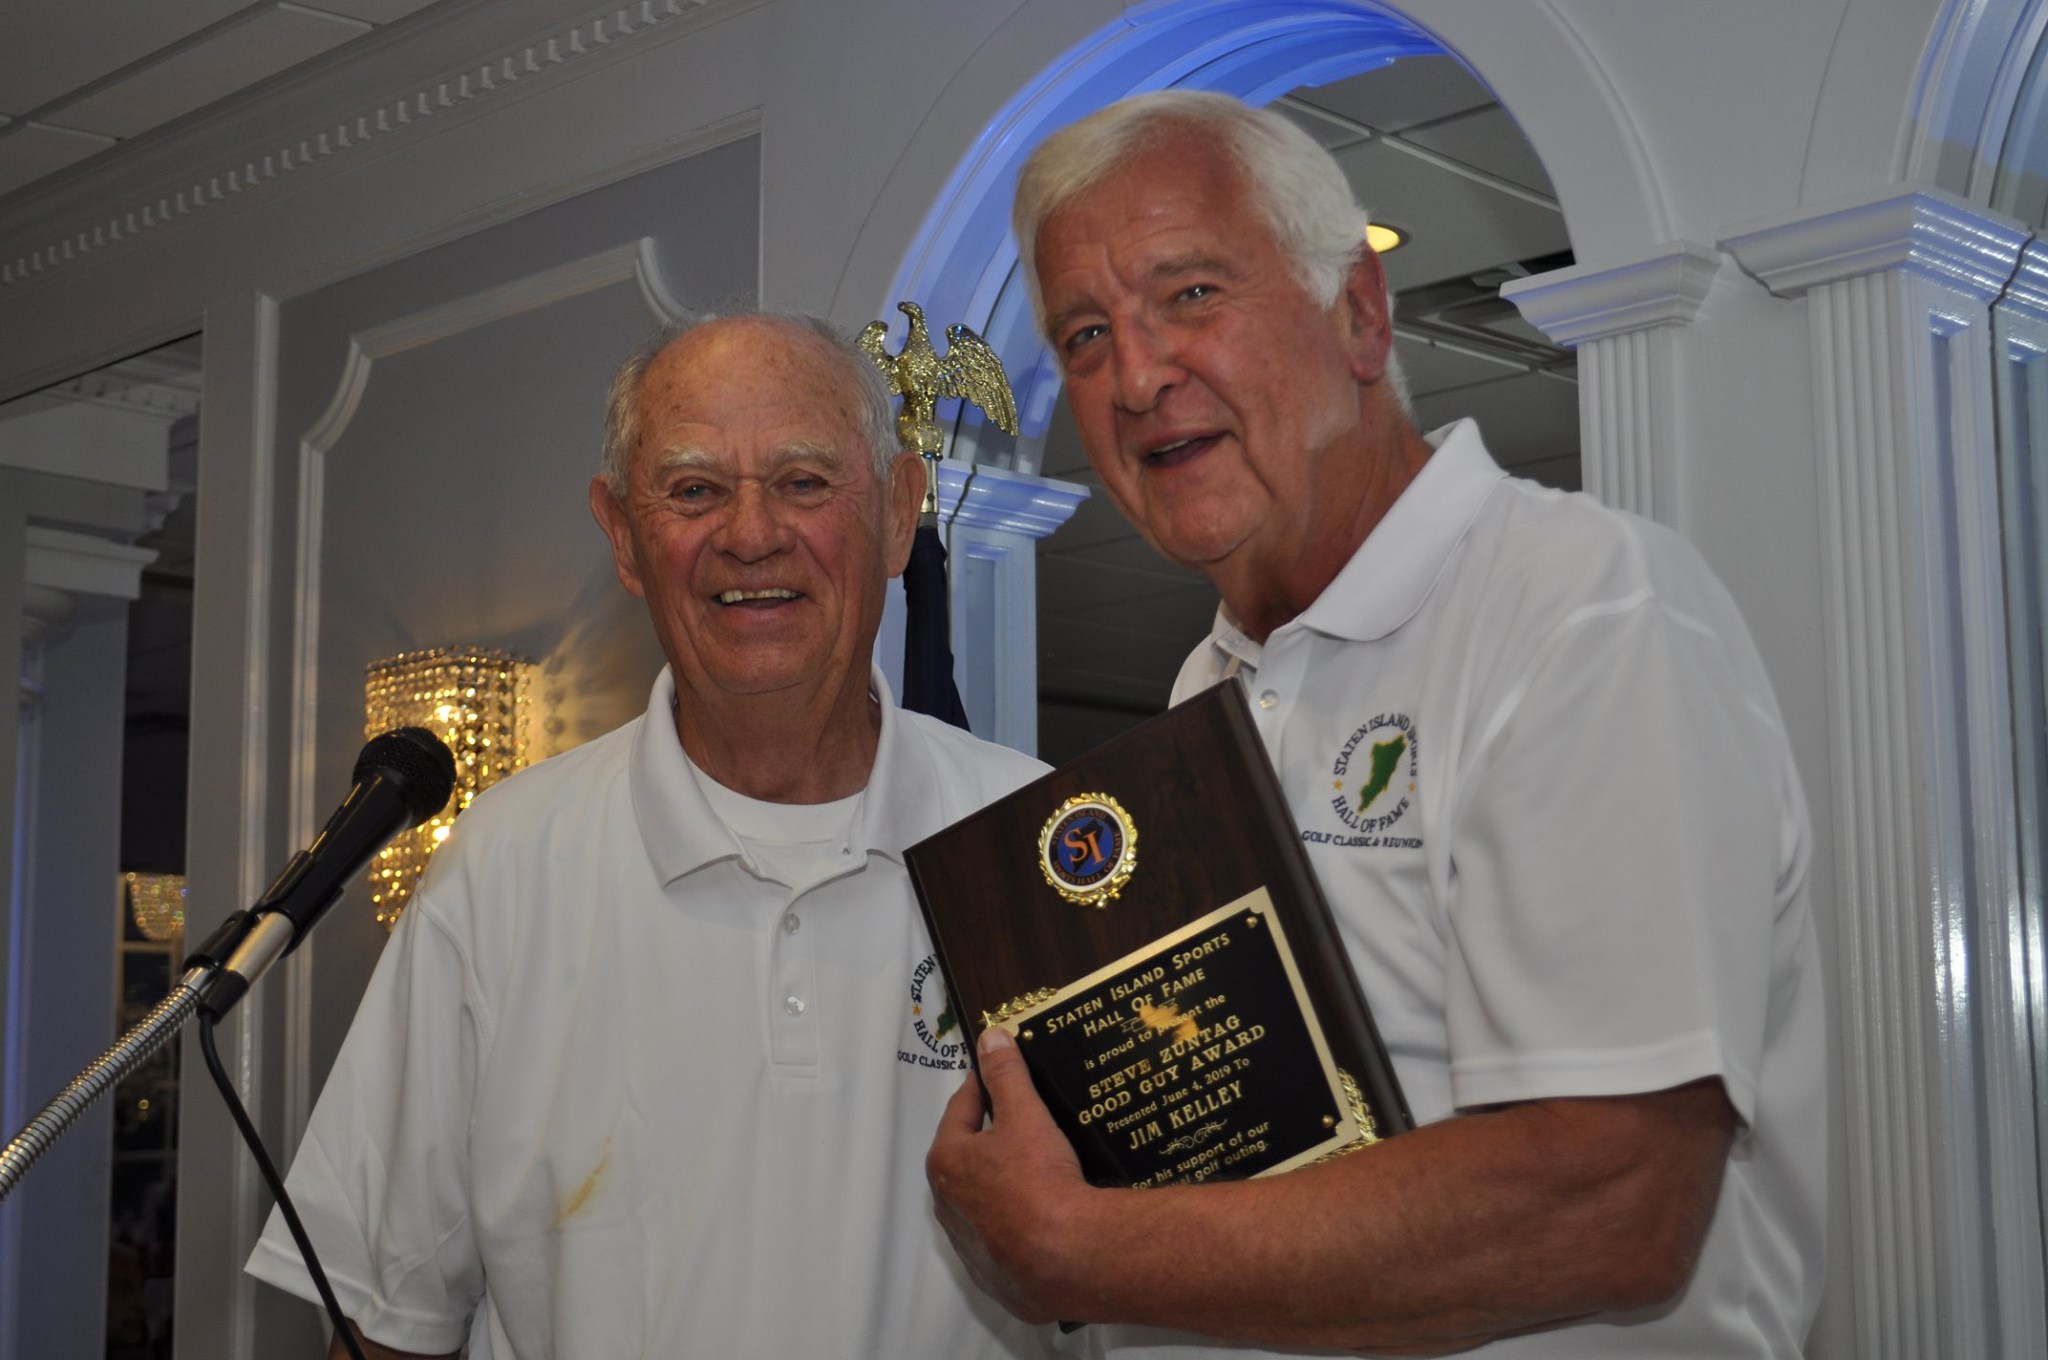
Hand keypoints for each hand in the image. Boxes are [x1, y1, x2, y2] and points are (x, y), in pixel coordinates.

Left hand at [926, 1025, 1094, 1322]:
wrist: (1066, 1257)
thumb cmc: (1039, 1181)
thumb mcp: (1026, 1116)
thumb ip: (1006, 1075)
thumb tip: (990, 1037)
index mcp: (946, 1161)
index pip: (961, 1108)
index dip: (984, 1087)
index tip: (1000, 1074)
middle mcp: (947, 1204)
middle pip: (967, 1156)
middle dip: (990, 1137)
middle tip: (1024, 1121)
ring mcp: (968, 1244)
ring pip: (981, 1198)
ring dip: (1000, 1182)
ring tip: (1036, 1167)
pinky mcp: (992, 1274)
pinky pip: (1000, 1236)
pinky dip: (1015, 1222)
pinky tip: (1043, 1214)